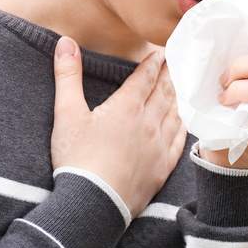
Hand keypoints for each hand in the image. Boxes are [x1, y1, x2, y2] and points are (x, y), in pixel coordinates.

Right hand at [50, 37, 186, 217]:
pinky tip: (183, 123)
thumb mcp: (66, 114)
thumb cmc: (77, 159)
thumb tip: (65, 42)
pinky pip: (179, 141)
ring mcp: (158, 146)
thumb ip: (68, 75)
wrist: (92, 205)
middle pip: (164, 92)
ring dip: (177, 98)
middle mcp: (149, 123)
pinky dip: (182, 126)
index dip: (153, 63)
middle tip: (175, 64)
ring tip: (180, 88)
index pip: (145, 77)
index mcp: (127, 107)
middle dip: (168, 76)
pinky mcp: (162, 168)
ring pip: (174, 114)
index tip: (160, 53)